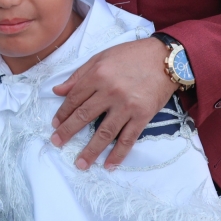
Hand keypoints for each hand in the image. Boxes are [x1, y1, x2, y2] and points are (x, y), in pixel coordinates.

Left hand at [50, 37, 177, 169]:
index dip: (63, 113)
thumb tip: (57, 91)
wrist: (165, 59)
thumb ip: (79, 75)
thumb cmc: (131, 56)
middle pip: (84, 116)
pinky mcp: (142, 116)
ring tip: (80, 163)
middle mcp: (110, 91)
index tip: (55, 124)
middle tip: (57, 143)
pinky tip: (109, 165)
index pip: (74, 98)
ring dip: (91, 150)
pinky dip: (118, 154)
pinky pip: (128, 138)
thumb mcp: (101, 57)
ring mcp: (127, 106)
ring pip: (104, 132)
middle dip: (68, 132)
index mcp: (97, 75)